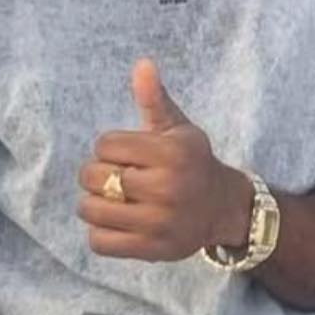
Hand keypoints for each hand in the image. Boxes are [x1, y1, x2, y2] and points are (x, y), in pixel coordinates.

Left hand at [78, 60, 250, 260]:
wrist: (222, 208)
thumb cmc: (191, 162)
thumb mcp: (177, 128)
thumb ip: (154, 98)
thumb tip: (142, 64)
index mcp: (170, 154)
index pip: (104, 145)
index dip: (108, 148)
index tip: (125, 154)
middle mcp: (166, 188)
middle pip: (94, 177)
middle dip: (98, 174)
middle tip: (116, 177)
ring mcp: (158, 223)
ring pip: (91, 210)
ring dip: (94, 204)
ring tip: (112, 199)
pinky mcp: (151, 249)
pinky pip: (99, 242)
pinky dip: (100, 233)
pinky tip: (116, 222)